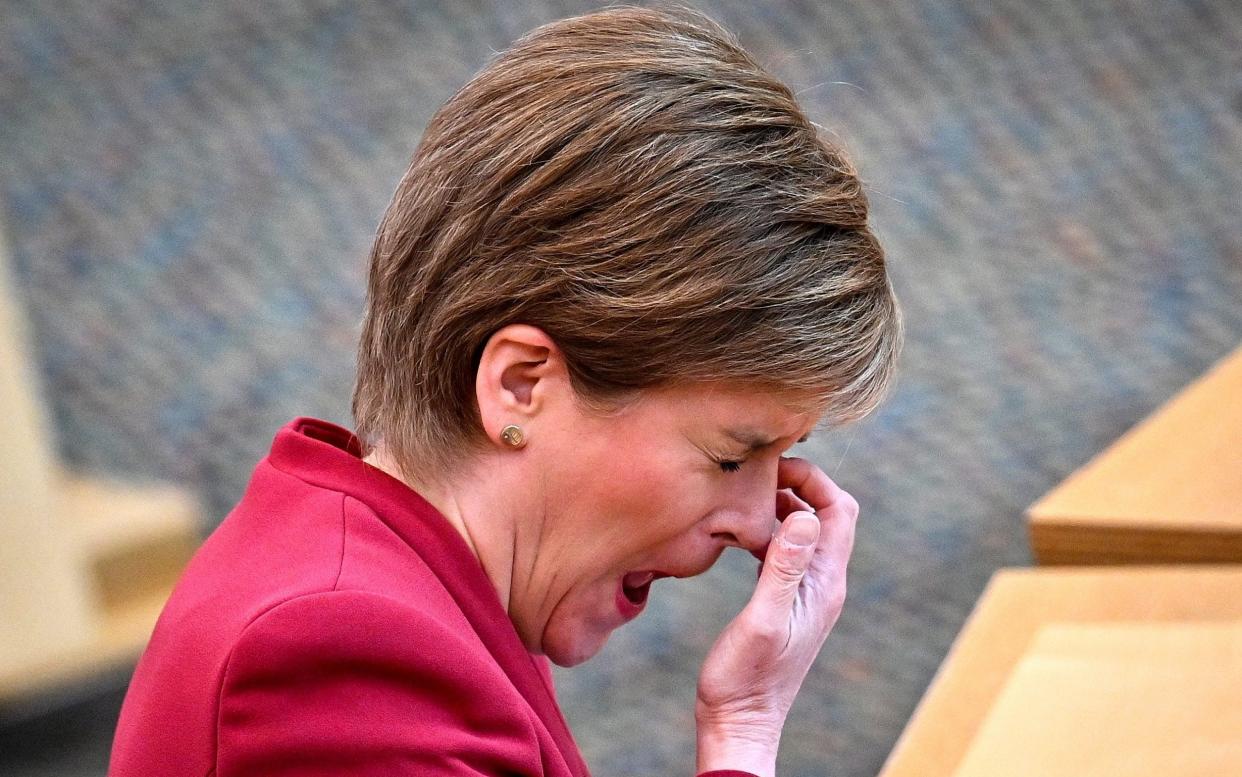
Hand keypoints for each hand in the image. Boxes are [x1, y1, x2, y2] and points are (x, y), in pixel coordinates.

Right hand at [695, 456, 858, 776]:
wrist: (740, 723)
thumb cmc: (745, 680)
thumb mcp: (762, 620)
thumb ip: (784, 568)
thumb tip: (806, 516)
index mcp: (824, 584)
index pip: (839, 510)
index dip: (814, 479)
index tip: (775, 467)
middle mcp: (823, 585)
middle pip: (828, 515)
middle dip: (800, 484)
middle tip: (758, 474)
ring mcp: (807, 593)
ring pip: (807, 531)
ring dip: (784, 506)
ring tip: (747, 495)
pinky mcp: (787, 601)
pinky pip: (788, 551)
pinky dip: (771, 530)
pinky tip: (741, 532)